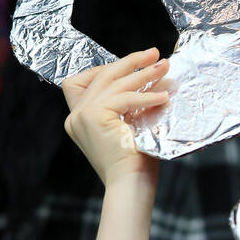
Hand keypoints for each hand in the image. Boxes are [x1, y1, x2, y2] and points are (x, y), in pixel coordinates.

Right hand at [62, 47, 169, 188]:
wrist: (131, 186)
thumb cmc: (135, 162)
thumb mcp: (127, 126)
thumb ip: (125, 105)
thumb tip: (146, 74)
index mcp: (79, 119)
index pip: (85, 81)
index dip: (108, 68)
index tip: (134, 62)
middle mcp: (75, 116)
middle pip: (102, 76)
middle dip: (130, 62)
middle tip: (154, 53)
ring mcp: (82, 116)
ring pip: (114, 83)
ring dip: (143, 73)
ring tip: (164, 67)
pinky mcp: (94, 117)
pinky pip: (125, 98)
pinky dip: (146, 96)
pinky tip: (164, 96)